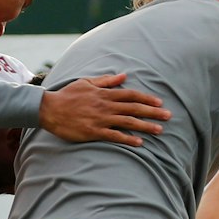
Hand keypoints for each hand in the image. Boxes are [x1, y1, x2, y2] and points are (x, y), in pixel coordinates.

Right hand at [40, 73, 170, 145]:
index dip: (146, 99)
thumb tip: (124, 76)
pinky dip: (128, 139)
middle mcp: (105, 105)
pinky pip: (114, 136)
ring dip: (145, 126)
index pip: (130, 95)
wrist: (49, 109)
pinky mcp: (94, 131)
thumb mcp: (87, 82)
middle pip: (134, 108)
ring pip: (128, 122)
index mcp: (104, 93)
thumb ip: (106, 80)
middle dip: (153, 112)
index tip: (159, 102)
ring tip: (160, 130)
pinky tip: (140, 143)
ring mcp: (100, 119)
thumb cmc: (68, 95)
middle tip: (169, 116)